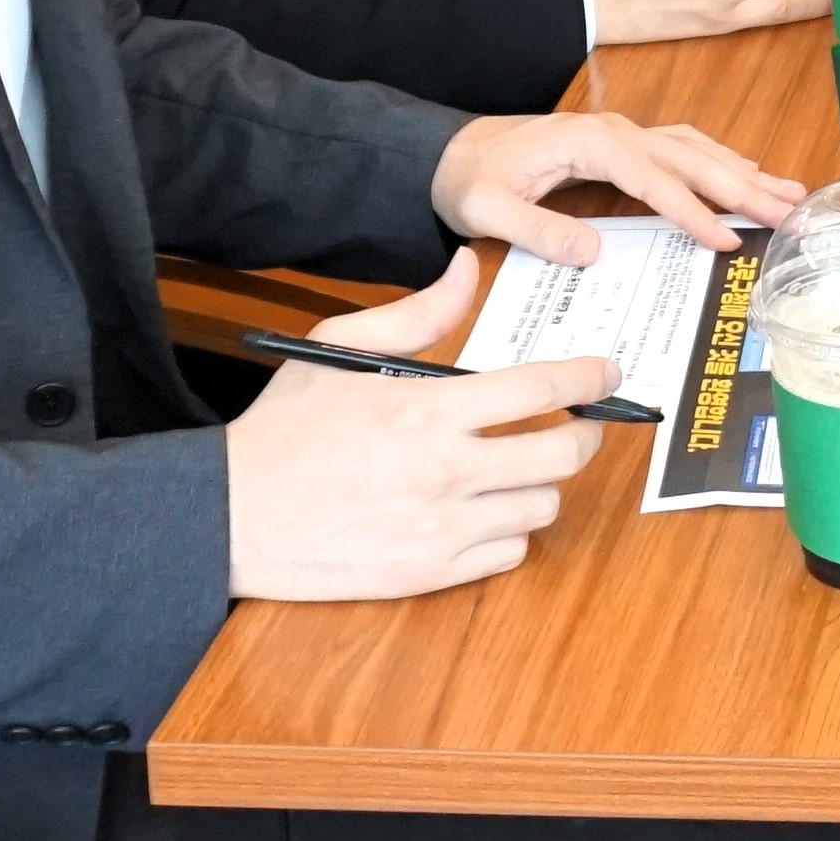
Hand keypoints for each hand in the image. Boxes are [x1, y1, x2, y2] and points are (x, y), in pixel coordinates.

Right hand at [222, 250, 618, 600]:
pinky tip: (486, 509)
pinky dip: (510, 531)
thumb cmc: (285, 428)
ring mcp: (441, 529)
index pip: (542, 390)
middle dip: (583, 433)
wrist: (231, 515)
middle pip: (562, 454)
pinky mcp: (429, 573)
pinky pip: (510, 554)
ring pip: (542, 507)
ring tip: (521, 466)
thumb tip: (466, 267)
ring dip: (543, 483)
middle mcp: (446, 472)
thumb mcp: (339, 348)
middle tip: (576, 423)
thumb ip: (418, 312)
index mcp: (428, 409)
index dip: (589, 377)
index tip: (608, 372)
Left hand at [433, 109, 804, 257]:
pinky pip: (682, 149)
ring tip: (789, 194)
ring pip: (694, 148)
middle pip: (689, 156)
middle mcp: (614, 131)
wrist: (451, 152)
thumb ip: (537, 230)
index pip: (653, 178)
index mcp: (588, 142)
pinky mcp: (622, 144)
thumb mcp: (487, 209)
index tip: (727, 238)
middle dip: (743, 185)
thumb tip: (594, 253)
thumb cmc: (470, 179)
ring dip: (742, 171)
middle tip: (791, 213)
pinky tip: (747, 175)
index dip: (693, 209)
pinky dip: (720, 162)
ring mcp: (621, 134)